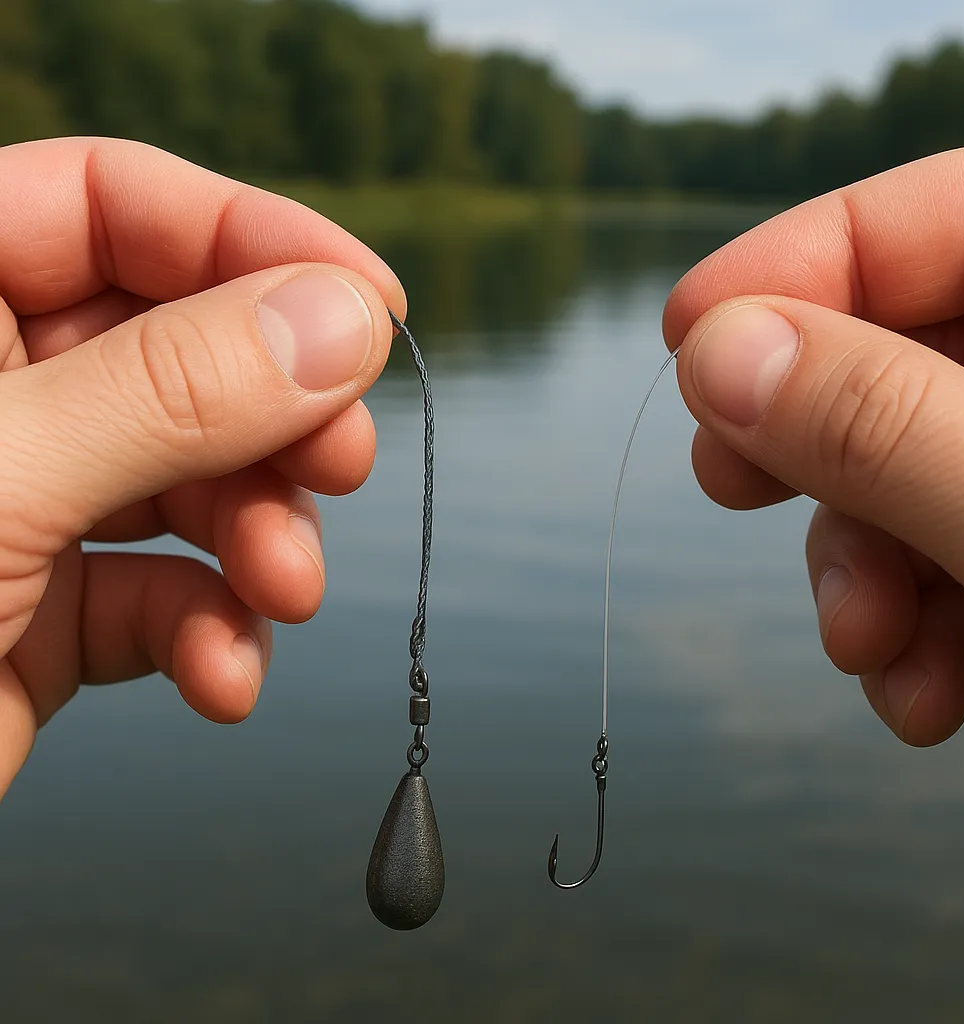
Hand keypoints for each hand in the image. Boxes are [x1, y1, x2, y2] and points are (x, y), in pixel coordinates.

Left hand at [0, 137, 404, 796]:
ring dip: (261, 539)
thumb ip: (170, 392)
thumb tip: (339, 320)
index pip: (111, 207)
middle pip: (181, 351)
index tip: (369, 307)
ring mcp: (17, 507)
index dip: (254, 241)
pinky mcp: (40, 615)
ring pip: (191, 480)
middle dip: (277, 415)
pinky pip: (161, 596)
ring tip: (288, 592)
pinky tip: (224, 677)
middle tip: (344, 463)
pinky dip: (213, 634)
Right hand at [663, 143, 963, 746]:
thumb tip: (717, 350)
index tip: (688, 335)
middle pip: (907, 353)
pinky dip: (909, 633)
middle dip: (810, 438)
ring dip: (859, 570)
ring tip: (869, 647)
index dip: (806, 262)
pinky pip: (936, 567)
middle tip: (722, 477)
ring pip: (902, 477)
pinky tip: (922, 693)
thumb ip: (882, 424)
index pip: (957, 214)